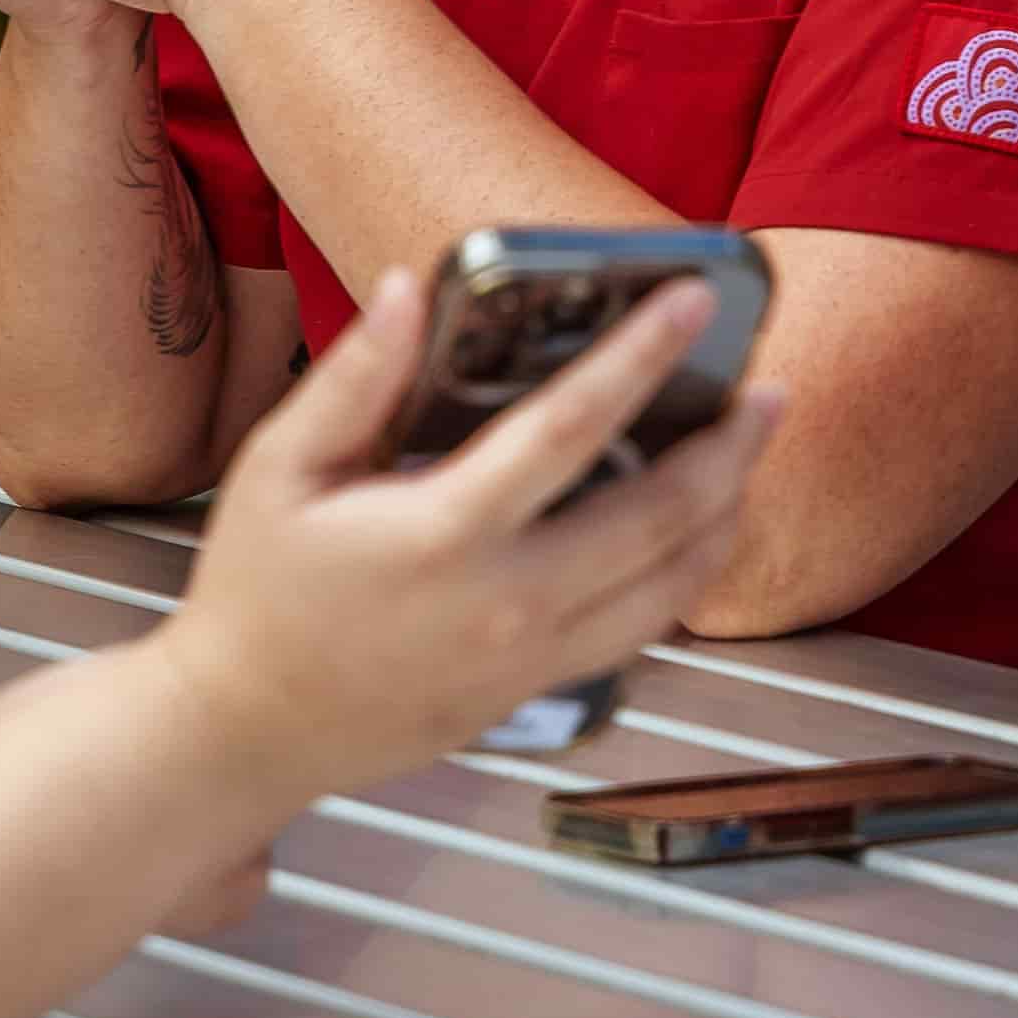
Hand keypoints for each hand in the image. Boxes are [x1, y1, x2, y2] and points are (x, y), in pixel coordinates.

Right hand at [147, 263, 778, 798]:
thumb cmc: (257, 591)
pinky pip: (642, 631)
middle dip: (729, 446)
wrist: (248, 731)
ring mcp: (532, 657)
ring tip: (750, 455)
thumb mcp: (278, 469)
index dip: (641, 355)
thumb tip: (407, 286)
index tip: (692, 300)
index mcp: (446, 534)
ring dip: (727, 514)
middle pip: (660, 516)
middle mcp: (509, 601)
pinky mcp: (537, 693)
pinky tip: (696, 534)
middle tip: (770, 387)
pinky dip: (687, 577)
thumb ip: (352, 378)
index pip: (571, 427)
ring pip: (672, 586)